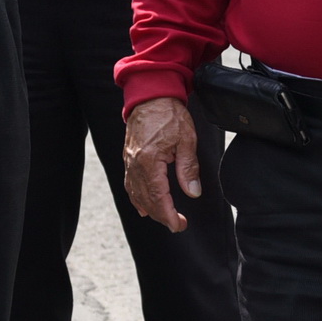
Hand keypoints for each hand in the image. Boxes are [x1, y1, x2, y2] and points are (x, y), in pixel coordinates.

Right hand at [123, 97, 201, 232]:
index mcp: (149, 161)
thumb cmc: (170, 114)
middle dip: (161, 216)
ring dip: (149, 209)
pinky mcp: (128, 157)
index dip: (168, 215)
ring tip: (164, 217)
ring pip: (136, 194)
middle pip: (146, 200)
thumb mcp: (186, 140)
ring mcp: (129, 161)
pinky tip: (143, 206)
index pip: (158, 198)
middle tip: (178, 224)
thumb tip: (193, 193)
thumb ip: (188, 168)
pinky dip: (136, 198)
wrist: (151, 95)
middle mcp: (135, 164)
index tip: (179, 225)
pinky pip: (129, 184)